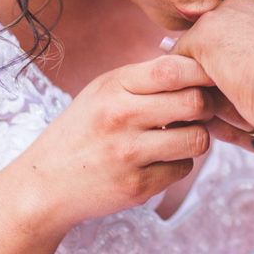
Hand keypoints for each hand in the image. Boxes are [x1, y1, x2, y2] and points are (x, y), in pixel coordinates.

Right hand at [18, 55, 215, 230]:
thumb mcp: (102, 91)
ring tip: (180, 135)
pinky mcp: (137, 186)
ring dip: (197, 136)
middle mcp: (120, 117)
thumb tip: (198, 67)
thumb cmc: (82, 131)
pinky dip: (179, 163)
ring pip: (197, 139)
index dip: (200, 71)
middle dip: (206, 105)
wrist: (45, 184)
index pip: (172, 69)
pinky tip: (160, 159)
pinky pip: (184, 169)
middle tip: (198, 110)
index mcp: (113, 87)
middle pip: (195, 102)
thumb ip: (144, 78)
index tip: (208, 76)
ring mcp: (128, 154)